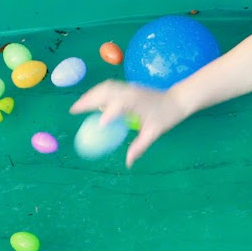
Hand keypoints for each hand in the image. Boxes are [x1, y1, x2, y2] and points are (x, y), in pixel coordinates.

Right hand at [70, 80, 188, 166]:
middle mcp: (131, 91)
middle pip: (105, 91)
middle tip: (74, 111)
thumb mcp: (154, 133)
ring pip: (105, 87)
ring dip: (90, 95)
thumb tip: (128, 163)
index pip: (120, 105)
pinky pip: (109, 87)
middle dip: (88, 100)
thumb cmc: (166, 117)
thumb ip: (139, 147)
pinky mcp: (128, 87)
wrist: (177, 99)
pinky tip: (92, 102)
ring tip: (79, 106)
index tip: (100, 124)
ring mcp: (129, 87)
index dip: (109, 113)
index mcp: (137, 102)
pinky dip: (98, 93)